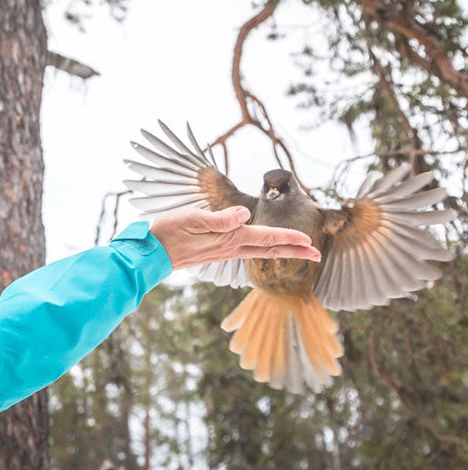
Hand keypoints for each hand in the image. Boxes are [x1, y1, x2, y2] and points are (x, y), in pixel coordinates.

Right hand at [150, 206, 320, 270]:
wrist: (152, 253)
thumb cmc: (170, 232)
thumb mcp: (193, 219)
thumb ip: (220, 218)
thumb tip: (246, 214)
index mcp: (230, 238)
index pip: (266, 237)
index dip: (289, 237)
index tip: (310, 241)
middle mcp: (231, 247)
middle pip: (269, 249)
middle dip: (294, 251)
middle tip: (317, 255)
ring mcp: (224, 251)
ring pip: (260, 251)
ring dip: (282, 250)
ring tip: (299, 250)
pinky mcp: (216, 251)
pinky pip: (248, 252)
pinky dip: (263, 250)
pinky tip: (262, 249)